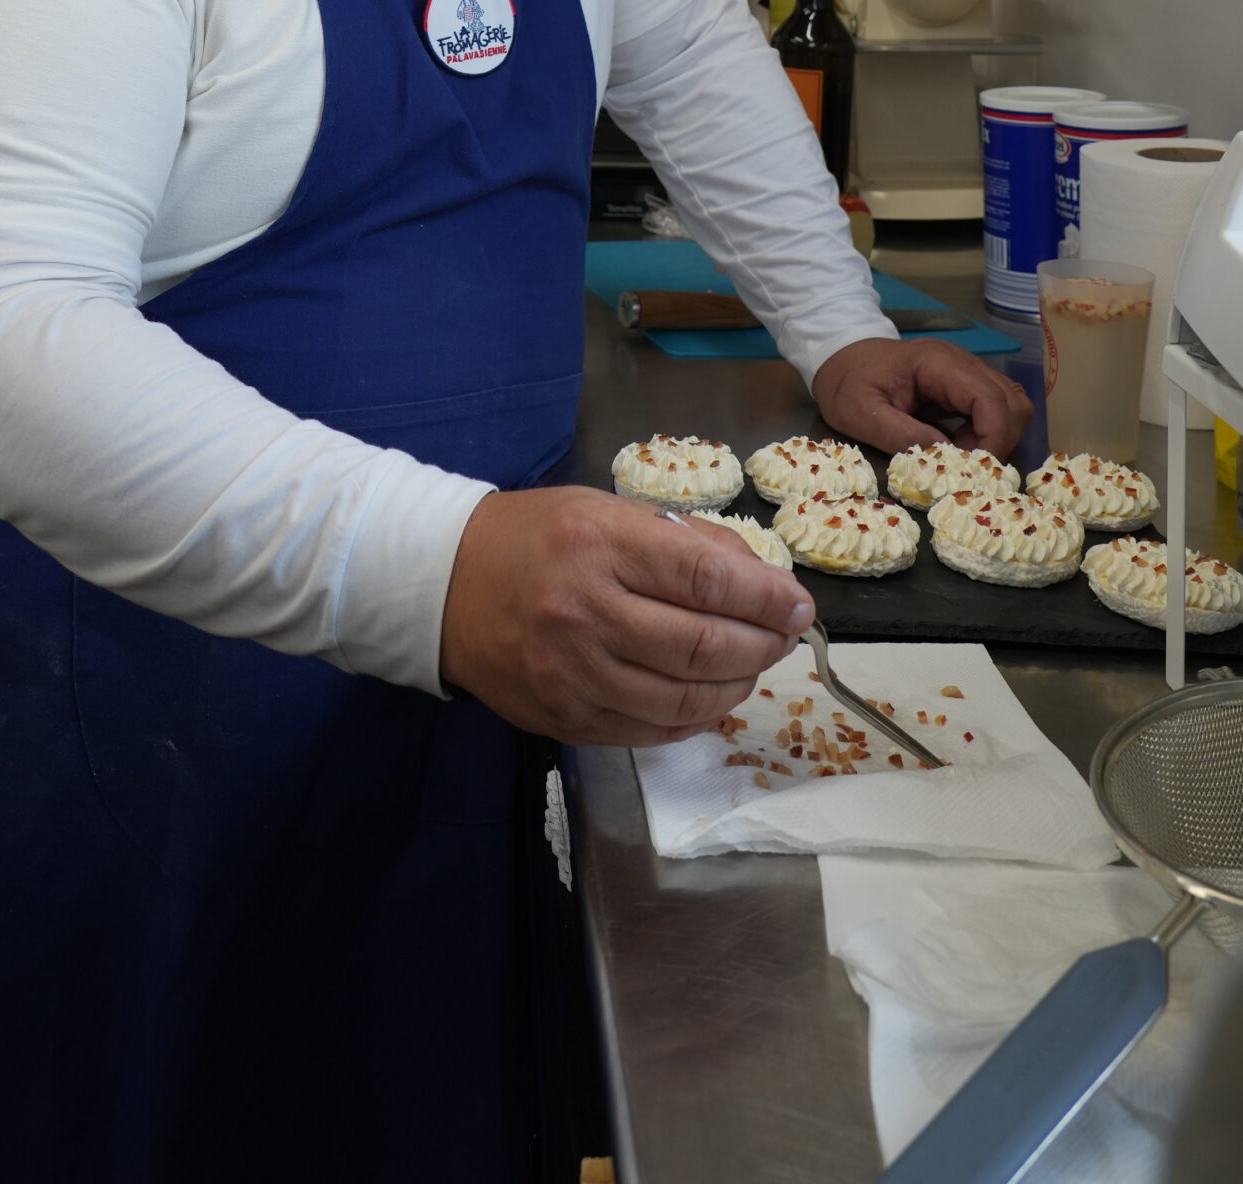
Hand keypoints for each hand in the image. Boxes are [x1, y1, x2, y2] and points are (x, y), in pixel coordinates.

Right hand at [439, 487, 814, 746]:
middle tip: (783, 636)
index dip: (766, 597)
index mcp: (600, 544)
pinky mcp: (567, 718)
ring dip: (737, 686)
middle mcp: (587, 612)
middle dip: (762, 644)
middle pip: (704, 645)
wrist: (444, 586)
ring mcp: (575, 674)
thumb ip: (683, 540)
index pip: (706, 577)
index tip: (798, 604)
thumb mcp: (605, 510)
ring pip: (686, 699)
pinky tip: (710, 696)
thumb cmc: (535, 537)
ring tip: (751, 666)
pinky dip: (695, 718)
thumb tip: (760, 577)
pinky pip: (652, 731)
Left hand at [811, 336, 1030, 458]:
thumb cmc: (846, 382)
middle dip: (999, 440)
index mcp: (936, 363)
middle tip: (965, 464)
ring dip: (997, 436)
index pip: (989, 398)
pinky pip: (996, 407)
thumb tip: (944, 455)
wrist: (839, 356)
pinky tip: (959, 445)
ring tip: (960, 455)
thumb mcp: (860, 413)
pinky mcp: (964, 383)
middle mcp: (961, 362)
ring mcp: (966, 370)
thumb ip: (900, 434)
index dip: (993, 437)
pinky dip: (988, 432)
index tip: (974, 468)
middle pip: (1012, 401)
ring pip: (1011, 404)